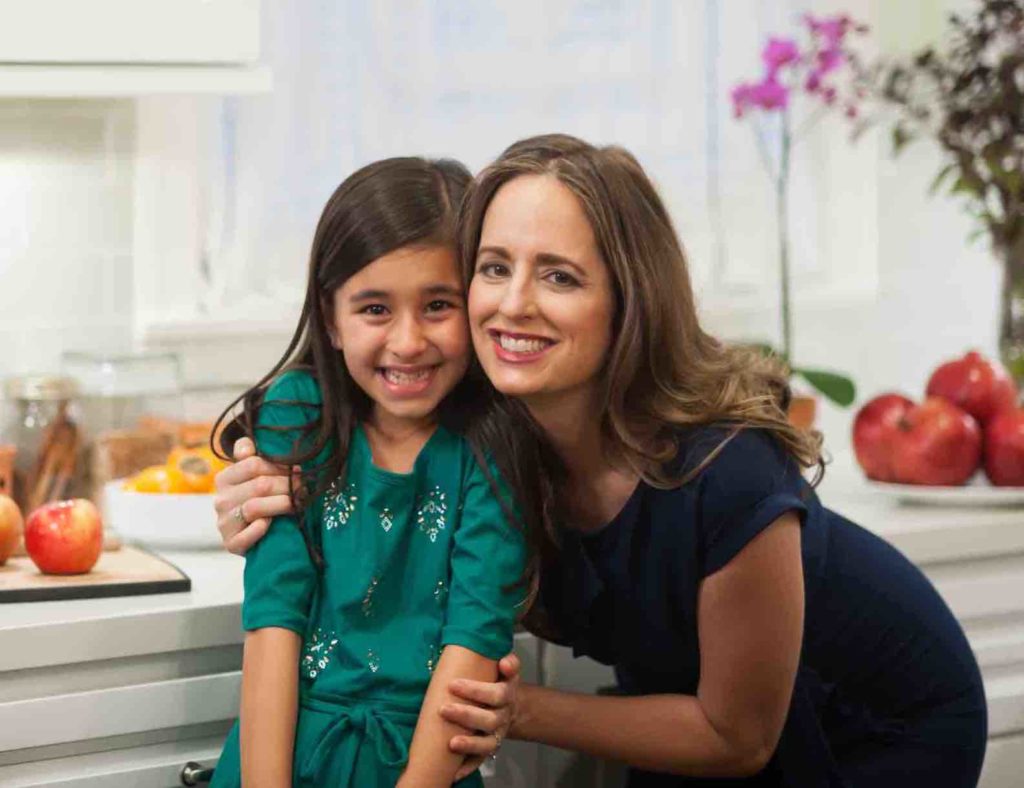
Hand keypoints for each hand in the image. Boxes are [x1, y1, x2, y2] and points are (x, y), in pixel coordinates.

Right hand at [213, 437, 296, 554]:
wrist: (257, 539)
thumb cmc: (259, 501)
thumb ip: (250, 457)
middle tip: (303, 487)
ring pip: (255, 507)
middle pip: (260, 485)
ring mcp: (223, 522)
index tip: (297, 471)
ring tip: (296, 504)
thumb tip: (248, 446)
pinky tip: (272, 524)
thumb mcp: (254, 477)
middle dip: (287, 485)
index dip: (280, 467)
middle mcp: (220, 499)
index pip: (254, 464)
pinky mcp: (230, 543)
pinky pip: (246, 535)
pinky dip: (261, 529)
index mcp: (224, 478)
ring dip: (281, 504)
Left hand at [441, 653, 521, 779]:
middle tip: (443, 709)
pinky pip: (480, 760)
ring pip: (487, 743)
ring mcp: (496, 734)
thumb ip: (508, 662)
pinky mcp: (489, 748)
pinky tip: (454, 773)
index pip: (496, 694)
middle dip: (465, 715)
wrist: (510, 706)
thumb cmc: (499, 682)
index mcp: (507, 694)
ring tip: (451, 744)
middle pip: (489, 719)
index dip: (476, 690)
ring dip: (469, 744)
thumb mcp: (506, 668)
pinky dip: (467, 768)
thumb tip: (503, 661)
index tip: (453, 684)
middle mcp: (503, 716)